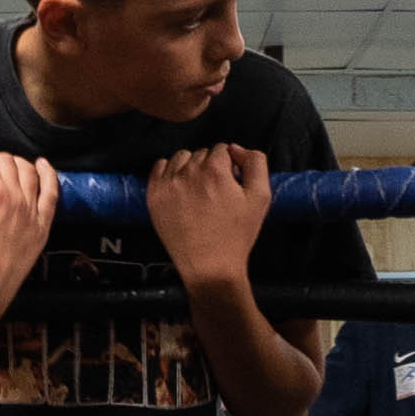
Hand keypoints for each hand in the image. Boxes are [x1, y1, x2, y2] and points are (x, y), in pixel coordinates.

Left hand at [145, 143, 269, 288]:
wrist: (209, 266)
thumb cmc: (237, 234)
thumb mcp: (260, 197)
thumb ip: (255, 163)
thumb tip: (235, 149)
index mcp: (214, 169)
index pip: (223, 149)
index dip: (230, 165)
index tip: (230, 184)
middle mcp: (188, 171)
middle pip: (202, 153)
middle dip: (211, 166)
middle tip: (215, 192)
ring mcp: (167, 183)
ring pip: (181, 158)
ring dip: (190, 167)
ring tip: (197, 190)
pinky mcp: (153, 195)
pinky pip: (159, 168)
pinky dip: (169, 172)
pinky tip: (179, 188)